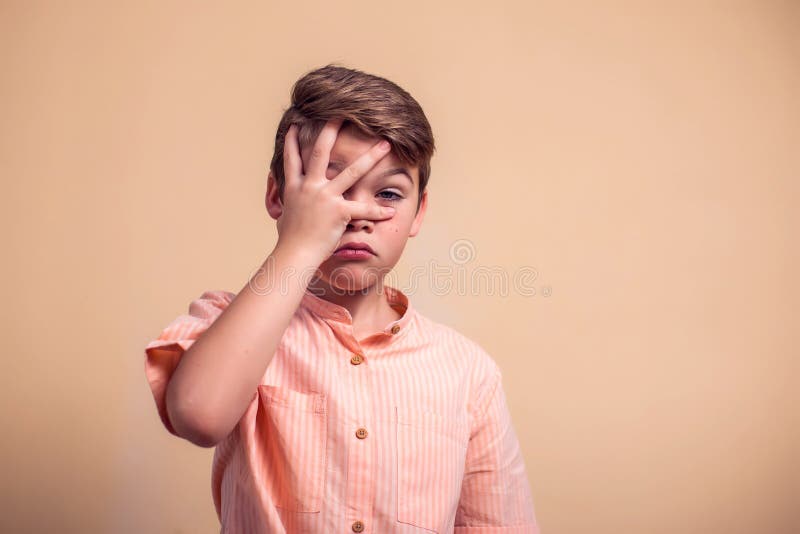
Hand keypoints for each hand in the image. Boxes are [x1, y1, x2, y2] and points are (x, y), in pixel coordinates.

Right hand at [274, 119, 395, 263]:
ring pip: (352, 172)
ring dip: (371, 157)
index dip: (291, 141)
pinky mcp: (338, 212)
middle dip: (332, 130)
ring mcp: (324, 197)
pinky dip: (378, 212)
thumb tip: (283, 211)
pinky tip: (391, 211)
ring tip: (385, 144)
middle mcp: (309, 187)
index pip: (292, 159)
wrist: (294, 255)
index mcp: (295, 188)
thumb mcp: (284, 220)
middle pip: (321, 152)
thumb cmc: (289, 243)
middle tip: (343, 113)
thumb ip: (288, 209)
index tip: (294, 124)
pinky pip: (363, 209)